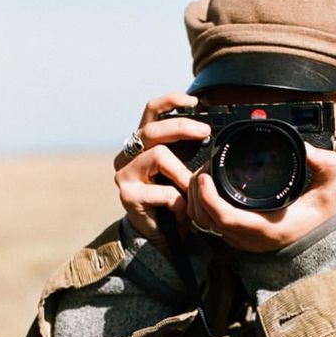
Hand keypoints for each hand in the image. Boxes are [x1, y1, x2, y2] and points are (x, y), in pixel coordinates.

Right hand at [114, 92, 209, 238]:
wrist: (163, 235)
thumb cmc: (175, 199)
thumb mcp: (184, 170)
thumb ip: (189, 152)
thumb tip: (210, 133)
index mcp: (144, 143)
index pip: (152, 111)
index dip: (170, 101)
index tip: (193, 101)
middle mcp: (129, 154)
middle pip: (153, 131)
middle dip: (182, 127)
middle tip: (205, 132)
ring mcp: (125, 174)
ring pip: (159, 156)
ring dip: (182, 172)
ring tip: (192, 187)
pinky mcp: (127, 195)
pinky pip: (163, 191)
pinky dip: (179, 201)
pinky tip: (180, 209)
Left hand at [186, 143, 335, 252]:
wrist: (318, 242)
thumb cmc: (319, 218)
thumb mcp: (328, 190)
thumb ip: (324, 165)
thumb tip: (307, 147)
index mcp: (266, 227)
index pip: (226, 218)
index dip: (208, 198)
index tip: (205, 175)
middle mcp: (248, 237)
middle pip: (205, 219)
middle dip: (196, 191)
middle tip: (205, 168)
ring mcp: (239, 239)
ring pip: (202, 223)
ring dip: (196, 199)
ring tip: (204, 175)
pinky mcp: (235, 237)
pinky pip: (207, 223)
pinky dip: (201, 205)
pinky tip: (207, 189)